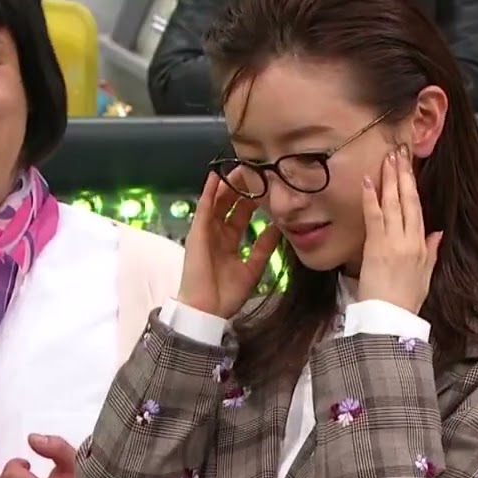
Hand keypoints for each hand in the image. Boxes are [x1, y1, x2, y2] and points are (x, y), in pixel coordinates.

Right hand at [176, 171, 281, 317]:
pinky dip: (208, 192)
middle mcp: (218, 233)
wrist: (207, 310)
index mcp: (230, 242)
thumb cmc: (227, 294)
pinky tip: (216, 176)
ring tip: (239, 167)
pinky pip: (204, 208)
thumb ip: (264, 247)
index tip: (266, 185)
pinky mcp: (197, 233)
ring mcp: (206, 231)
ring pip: (218, 201)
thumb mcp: (253, 268)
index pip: (242, 214)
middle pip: (230, 204)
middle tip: (255, 169)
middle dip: (242, 187)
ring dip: (227, 184)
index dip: (253, 200)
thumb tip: (280, 228)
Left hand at [357, 146, 442, 313]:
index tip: (409, 166)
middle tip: (399, 151)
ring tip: (387, 157)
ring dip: (389, 179)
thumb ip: (431, 251)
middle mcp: (410, 239)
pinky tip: (367, 181)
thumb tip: (438, 232)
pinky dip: (371, 197)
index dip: (413, 185)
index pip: (418, 207)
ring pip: (393, 203)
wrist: (392, 318)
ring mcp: (393, 241)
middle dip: (404, 174)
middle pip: (407, 200)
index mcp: (422, 245)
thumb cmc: (406, 300)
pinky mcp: (376, 247)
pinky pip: (374, 216)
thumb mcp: (426, 275)